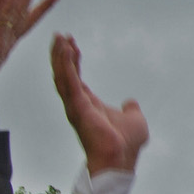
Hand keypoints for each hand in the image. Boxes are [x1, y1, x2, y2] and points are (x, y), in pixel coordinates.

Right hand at [50, 34, 148, 173]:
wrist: (122, 158)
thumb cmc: (126, 143)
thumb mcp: (134, 119)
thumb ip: (131, 110)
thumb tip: (131, 103)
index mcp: (89, 105)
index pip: (76, 79)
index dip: (72, 61)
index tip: (72, 45)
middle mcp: (78, 104)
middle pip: (64, 75)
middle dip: (61, 55)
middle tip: (60, 36)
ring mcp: (75, 106)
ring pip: (62, 76)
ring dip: (59, 56)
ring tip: (59, 38)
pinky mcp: (77, 106)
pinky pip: (69, 81)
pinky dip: (66, 64)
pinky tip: (67, 49)